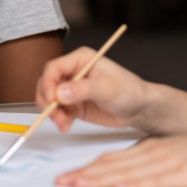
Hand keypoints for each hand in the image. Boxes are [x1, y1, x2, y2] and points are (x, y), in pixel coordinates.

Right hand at [35, 47, 152, 132]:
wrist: (139, 108)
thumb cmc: (129, 91)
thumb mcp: (107, 88)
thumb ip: (83, 90)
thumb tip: (60, 93)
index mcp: (81, 59)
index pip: (54, 67)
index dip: (48, 82)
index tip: (50, 98)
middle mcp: (73, 72)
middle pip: (48, 83)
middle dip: (47, 100)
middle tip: (54, 114)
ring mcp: (72, 89)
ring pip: (50, 100)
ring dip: (52, 113)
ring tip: (62, 123)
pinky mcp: (74, 104)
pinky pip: (59, 112)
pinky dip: (59, 120)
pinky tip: (66, 126)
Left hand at [55, 134, 186, 186]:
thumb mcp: (168, 153)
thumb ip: (145, 162)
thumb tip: (119, 174)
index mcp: (148, 148)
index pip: (111, 159)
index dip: (86, 168)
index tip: (66, 177)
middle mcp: (153, 153)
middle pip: (114, 165)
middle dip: (85, 175)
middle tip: (61, 182)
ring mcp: (168, 163)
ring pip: (129, 173)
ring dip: (102, 180)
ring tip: (80, 185)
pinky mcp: (184, 176)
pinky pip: (157, 183)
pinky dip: (137, 186)